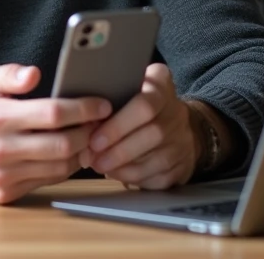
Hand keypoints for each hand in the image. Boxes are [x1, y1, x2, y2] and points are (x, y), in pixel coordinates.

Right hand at [0, 63, 110, 203]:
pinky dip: (64, 167)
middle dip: (88, 132)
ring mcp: (2, 175)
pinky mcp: (5, 193)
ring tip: (88, 136)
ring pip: (59, 167)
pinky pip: (47, 181)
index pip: (53, 113)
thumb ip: (9, 73)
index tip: (102, 104)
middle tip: (100, 121)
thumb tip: (34, 74)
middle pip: (62, 144)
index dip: (84, 108)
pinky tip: (69, 153)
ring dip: (81, 152)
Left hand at [81, 63, 198, 189]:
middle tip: (91, 156)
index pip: (145, 104)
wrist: (179, 126)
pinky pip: (156, 177)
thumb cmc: (140, 104)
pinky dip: (133, 177)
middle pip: (151, 134)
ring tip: (98, 164)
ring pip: (153, 160)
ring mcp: (182, 142)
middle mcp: (177, 113)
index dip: (118, 124)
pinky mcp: (182, 168)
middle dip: (117, 149)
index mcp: (161, 86)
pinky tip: (116, 172)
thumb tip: (80, 116)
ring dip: (121, 166)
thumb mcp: (129, 86)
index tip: (95, 138)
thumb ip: (110, 93)